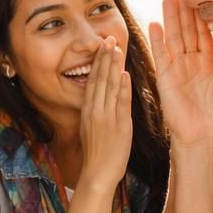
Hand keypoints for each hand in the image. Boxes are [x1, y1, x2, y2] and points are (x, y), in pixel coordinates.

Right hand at [78, 37, 131, 193]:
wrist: (97, 175)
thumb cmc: (97, 155)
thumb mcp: (93, 128)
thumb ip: (98, 111)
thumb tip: (105, 96)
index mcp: (88, 111)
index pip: (93, 81)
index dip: (98, 62)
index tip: (102, 46)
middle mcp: (95, 111)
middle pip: (99, 79)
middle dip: (104, 58)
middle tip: (107, 38)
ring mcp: (106, 118)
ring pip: (109, 87)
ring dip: (113, 66)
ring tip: (115, 48)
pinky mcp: (118, 126)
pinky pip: (120, 103)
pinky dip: (122, 88)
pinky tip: (124, 74)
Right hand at [148, 0, 212, 147]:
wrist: (204, 138)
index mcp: (210, 64)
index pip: (205, 34)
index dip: (203, 15)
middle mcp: (193, 63)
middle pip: (188, 30)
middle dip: (185, 9)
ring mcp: (178, 69)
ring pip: (175, 38)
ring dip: (171, 18)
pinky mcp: (166, 78)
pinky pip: (161, 56)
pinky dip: (157, 40)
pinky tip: (154, 24)